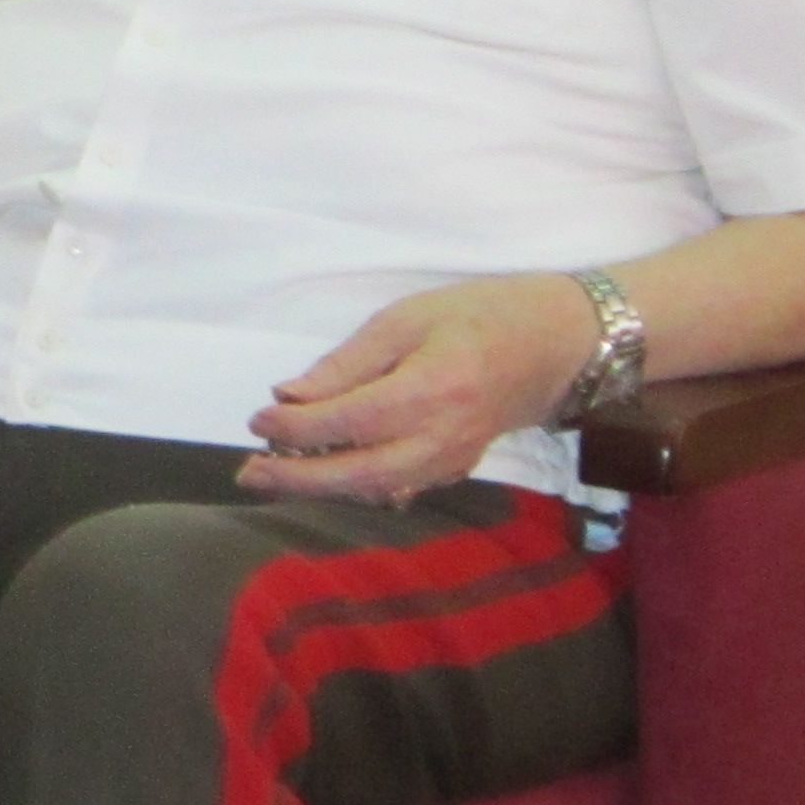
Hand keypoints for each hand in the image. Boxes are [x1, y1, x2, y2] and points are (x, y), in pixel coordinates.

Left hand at [240, 274, 602, 503]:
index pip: (349, 422)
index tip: (257, 420)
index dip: (296, 428)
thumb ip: (347, 364)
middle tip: (249, 473)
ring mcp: (455, 459)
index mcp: (431, 390)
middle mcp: (444, 437)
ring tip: (272, 477)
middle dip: (299, 478)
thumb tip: (290, 397)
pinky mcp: (459, 466)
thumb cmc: (477, 316)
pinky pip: (401, 486)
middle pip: (360, 473)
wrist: (556, 343)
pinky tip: (324, 478)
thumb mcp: (404, 320)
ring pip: (378, 488)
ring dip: (322, 488)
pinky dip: (358, 486)